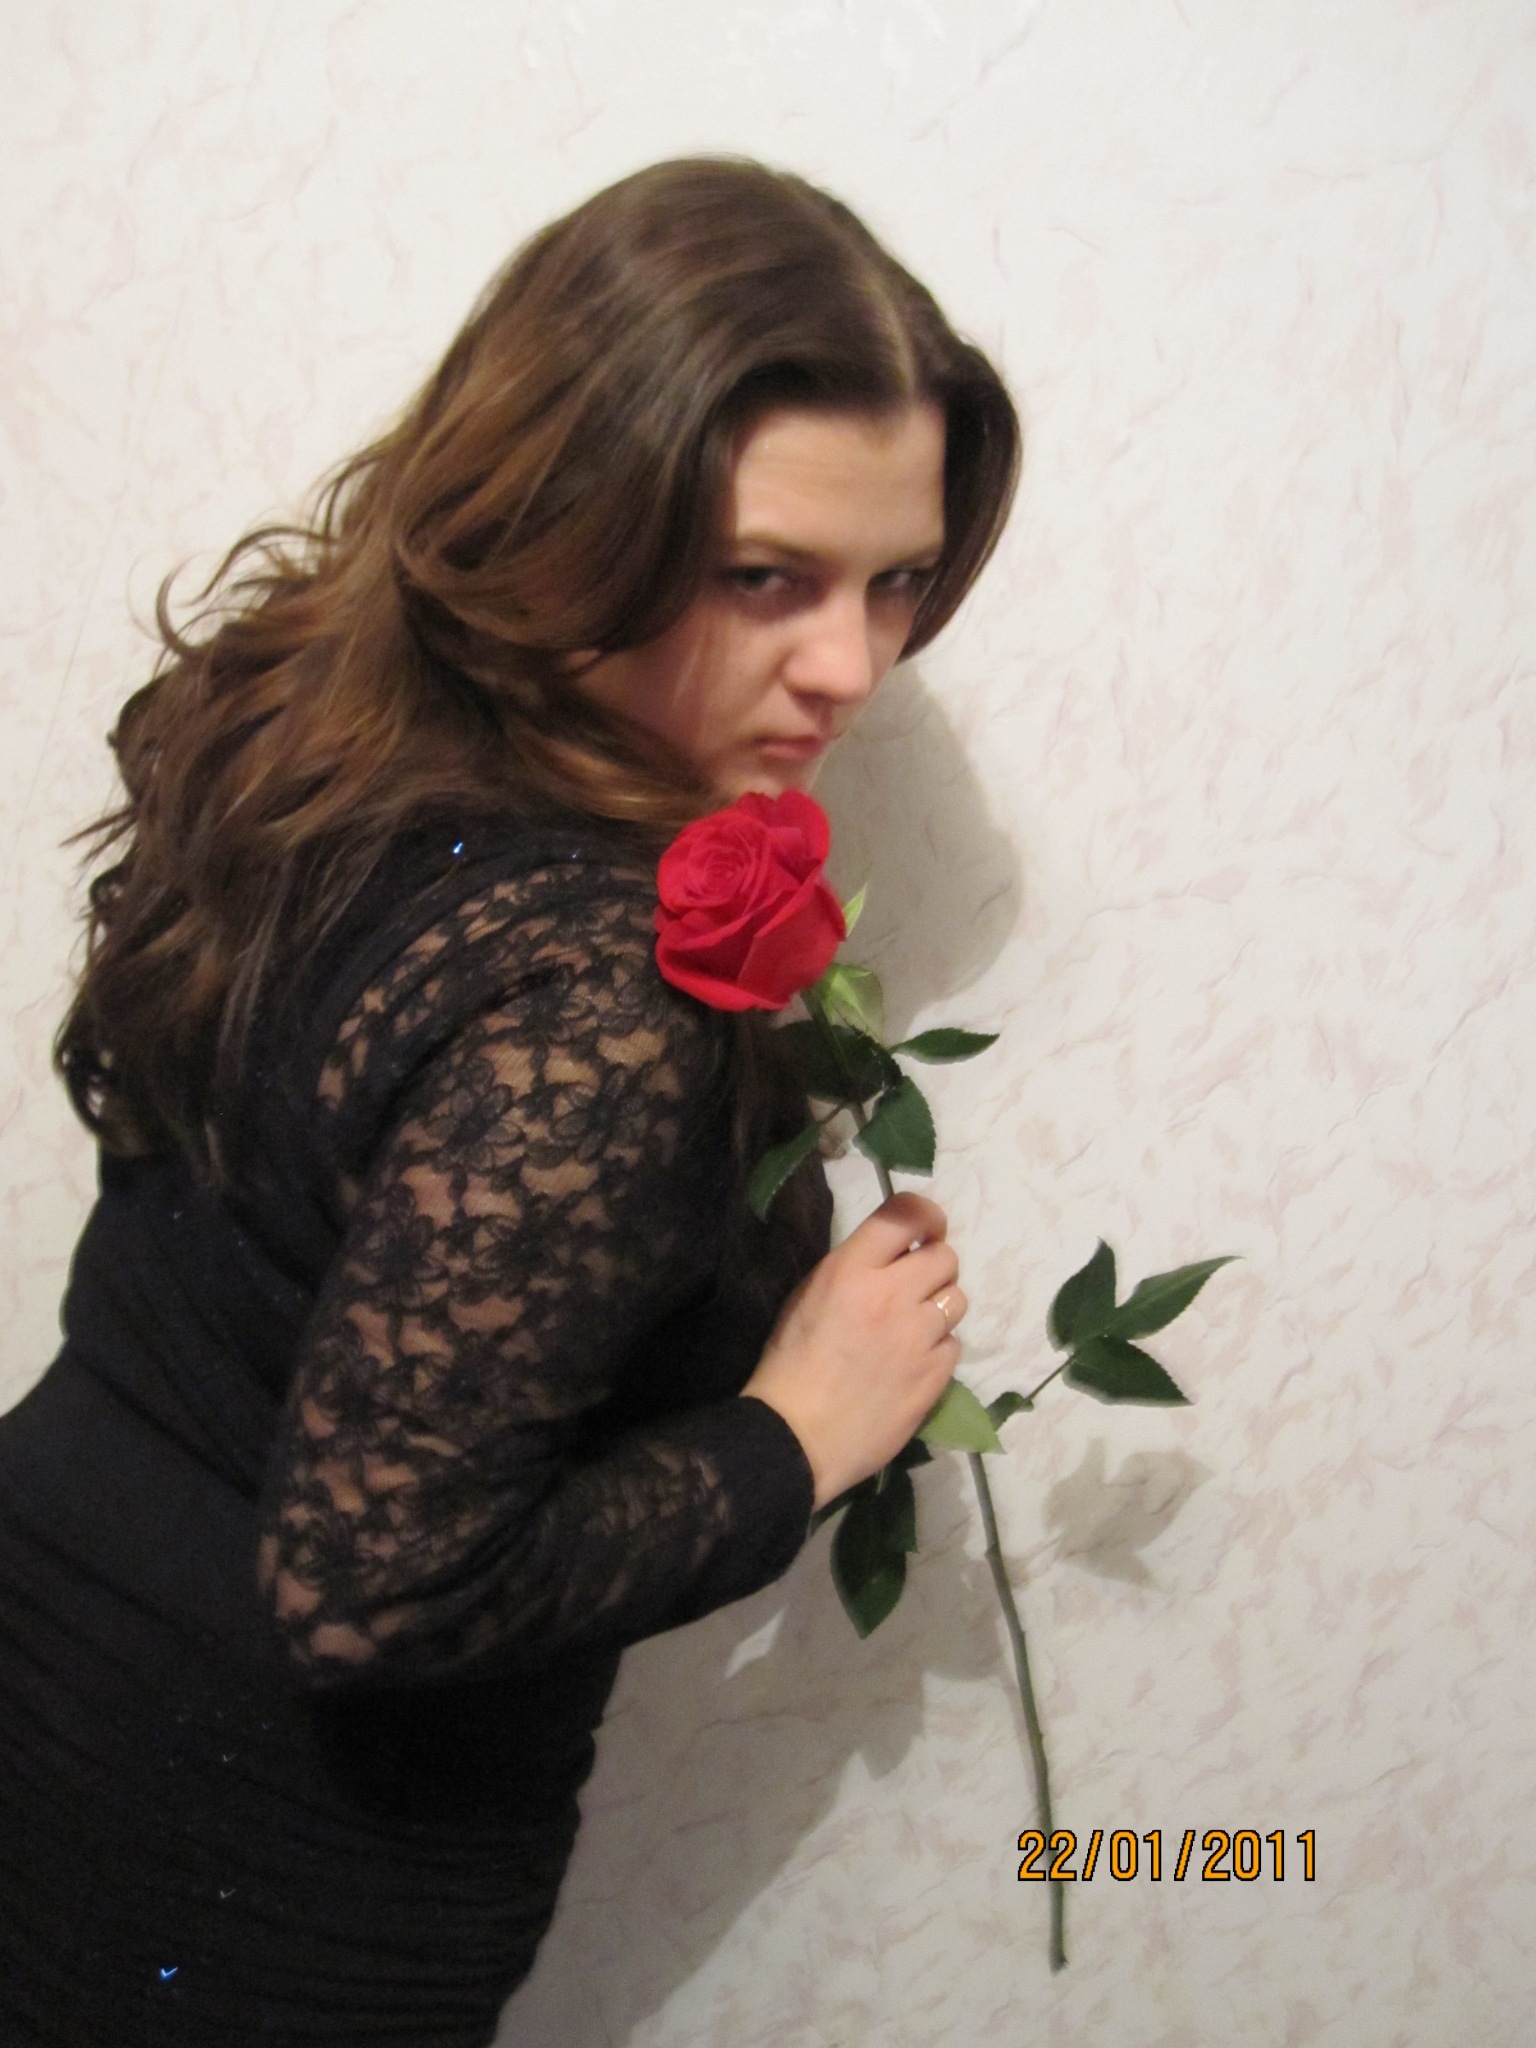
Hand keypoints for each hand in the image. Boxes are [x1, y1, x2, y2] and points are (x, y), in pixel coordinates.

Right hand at [742, 1191, 967, 1510]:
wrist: (796, 1436)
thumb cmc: (789, 1364)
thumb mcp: (808, 1296)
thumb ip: (853, 1269)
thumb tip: (891, 1257)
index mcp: (852, 1270)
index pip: (907, 1215)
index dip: (926, 1216)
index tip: (926, 1228)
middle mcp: (892, 1295)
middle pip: (945, 1257)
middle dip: (934, 1267)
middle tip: (914, 1288)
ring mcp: (918, 1337)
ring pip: (957, 1300)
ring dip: (938, 1309)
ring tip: (913, 1330)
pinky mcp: (935, 1376)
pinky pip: (954, 1346)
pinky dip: (937, 1351)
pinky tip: (912, 1365)